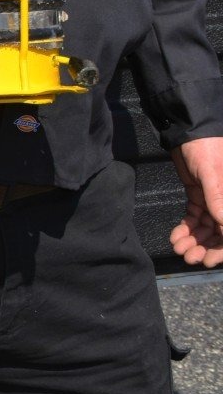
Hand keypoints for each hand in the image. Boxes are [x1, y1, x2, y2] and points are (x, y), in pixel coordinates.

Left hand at [169, 136, 222, 267]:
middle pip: (220, 233)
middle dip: (205, 247)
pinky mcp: (199, 196)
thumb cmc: (206, 149)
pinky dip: (186, 228)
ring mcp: (213, 200)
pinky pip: (194, 217)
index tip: (209, 261)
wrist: (188, 132)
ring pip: (206, 228)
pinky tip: (176, 236)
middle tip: (189, 257)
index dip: (222, 249)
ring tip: (179, 249)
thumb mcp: (213, 175)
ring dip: (193, 240)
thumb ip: (219, 201)